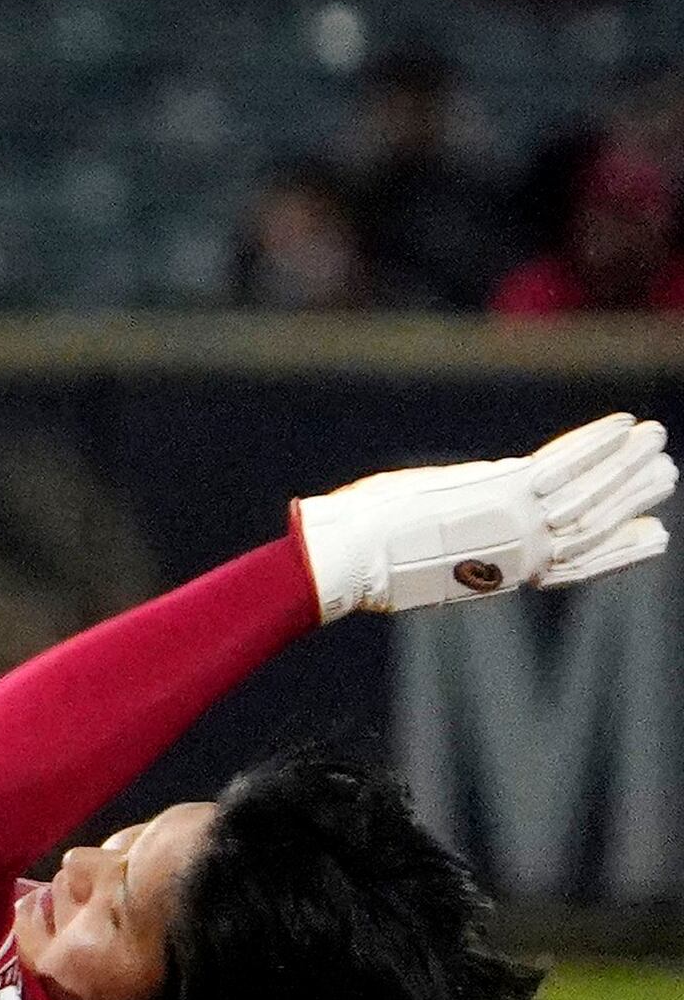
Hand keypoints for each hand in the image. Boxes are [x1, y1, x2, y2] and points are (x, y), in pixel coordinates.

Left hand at [295, 414, 674, 619]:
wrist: (349, 557)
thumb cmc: (366, 558)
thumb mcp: (426, 557)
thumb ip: (462, 539)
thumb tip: (466, 517)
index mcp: (505, 573)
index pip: (578, 564)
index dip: (621, 551)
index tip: (655, 536)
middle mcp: (521, 553)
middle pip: (595, 524)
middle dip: (633, 498)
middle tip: (667, 475)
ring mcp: (517, 523)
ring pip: (591, 493)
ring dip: (628, 465)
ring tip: (660, 443)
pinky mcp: (504, 492)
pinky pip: (563, 464)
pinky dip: (597, 444)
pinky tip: (624, 426)